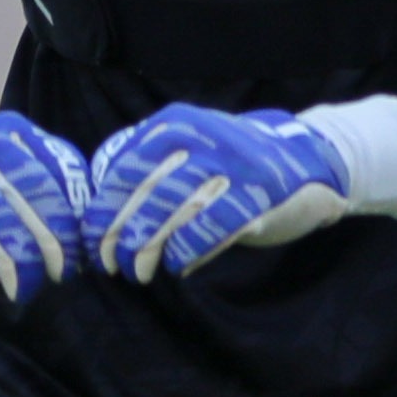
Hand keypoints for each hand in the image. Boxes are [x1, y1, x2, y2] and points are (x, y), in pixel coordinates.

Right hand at [0, 111, 97, 301]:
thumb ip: (44, 173)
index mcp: (9, 130)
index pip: (56, 182)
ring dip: (14, 264)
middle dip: (49, 250)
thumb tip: (85, 230)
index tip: (79, 260)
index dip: (72, 227)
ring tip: (24, 290)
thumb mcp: (4, 151)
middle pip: (28, 204)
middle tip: (56, 278)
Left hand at [84, 105, 354, 279]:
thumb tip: (94, 214)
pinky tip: (177, 266)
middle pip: (146, 193)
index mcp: (175, 124)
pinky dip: (189, 250)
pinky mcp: (260, 192)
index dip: (103, 212)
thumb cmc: (228, 164)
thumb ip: (145, 168)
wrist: (306, 158)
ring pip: (176, 210)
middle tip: (111, 266)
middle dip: (121, 236)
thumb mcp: (186, 149)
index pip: (124, 171)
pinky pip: (214, 226)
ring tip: (138, 272)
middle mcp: (203, 137)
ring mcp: (233, 163)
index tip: (90, 244)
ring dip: (150, 248)